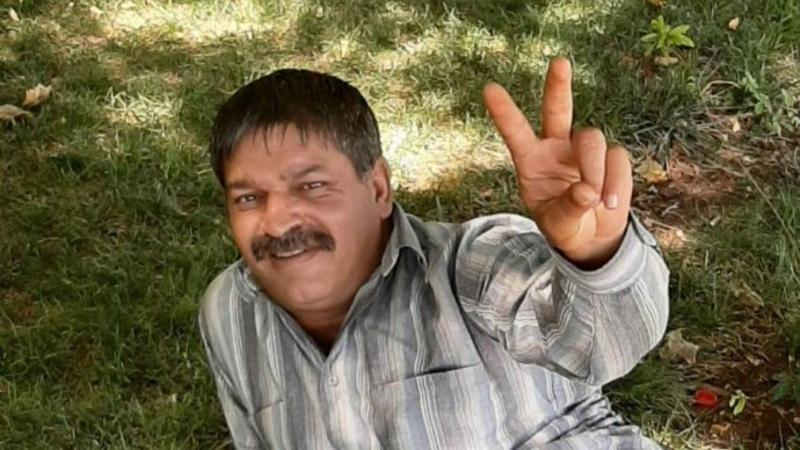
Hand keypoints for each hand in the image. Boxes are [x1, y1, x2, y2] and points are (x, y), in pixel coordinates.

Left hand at [482, 57, 631, 268]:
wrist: (593, 236)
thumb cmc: (564, 226)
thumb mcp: (559, 225)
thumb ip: (569, 209)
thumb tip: (588, 191)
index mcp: (531, 161)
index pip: (516, 133)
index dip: (504, 112)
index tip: (489, 88)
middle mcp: (556, 147)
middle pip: (557, 109)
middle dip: (558, 86)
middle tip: (559, 62)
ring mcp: (583, 149)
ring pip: (592, 139)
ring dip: (594, 169)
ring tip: (596, 201)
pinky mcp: (611, 155)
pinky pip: (616, 159)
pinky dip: (615, 183)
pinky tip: (608, 203)